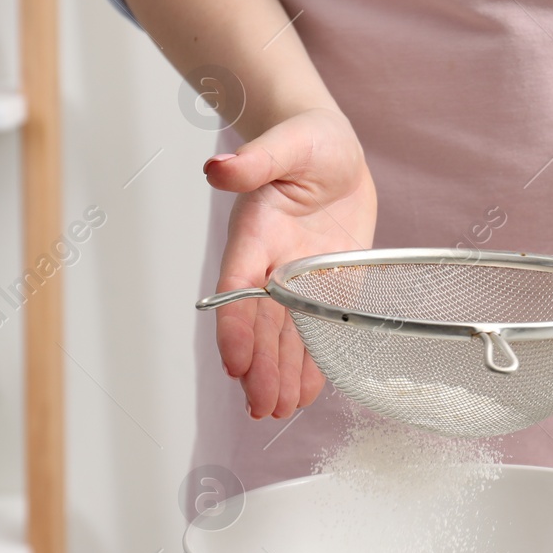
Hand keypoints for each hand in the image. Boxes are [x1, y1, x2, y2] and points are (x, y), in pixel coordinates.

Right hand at [205, 107, 377, 418]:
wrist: (334, 151)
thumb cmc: (307, 140)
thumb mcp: (287, 142)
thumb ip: (255, 160)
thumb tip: (219, 168)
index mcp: (255, 233)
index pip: (238, 287)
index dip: (235, 326)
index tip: (234, 362)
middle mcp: (271, 264)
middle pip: (259, 324)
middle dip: (259, 367)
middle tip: (261, 408)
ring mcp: (297, 280)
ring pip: (285, 337)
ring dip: (280, 375)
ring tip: (277, 413)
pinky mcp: (327, 287)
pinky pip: (316, 331)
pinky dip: (311, 363)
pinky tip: (306, 395)